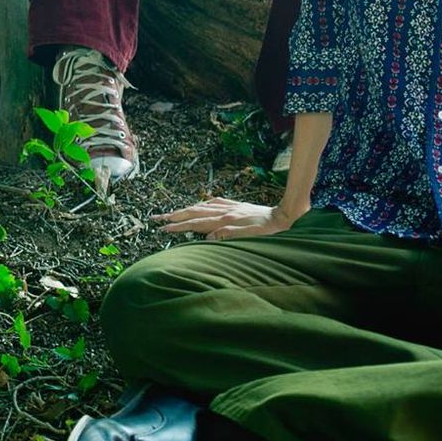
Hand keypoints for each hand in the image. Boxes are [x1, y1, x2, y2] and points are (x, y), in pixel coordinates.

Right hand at [155, 195, 300, 239]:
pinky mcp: (236, 205)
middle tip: (157, 218)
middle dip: (174, 216)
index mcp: (225, 221)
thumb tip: (207, 237)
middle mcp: (224, 211)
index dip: (178, 226)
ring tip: (172, 213)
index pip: (195, 223)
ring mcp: (229, 207)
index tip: (163, 229)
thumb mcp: (250, 237)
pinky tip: (199, 205)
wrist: (284, 217)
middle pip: (193, 212)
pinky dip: (202, 204)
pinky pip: (213, 202)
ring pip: (201, 206)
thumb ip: (227, 235)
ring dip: (185, 210)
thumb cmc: (269, 232)